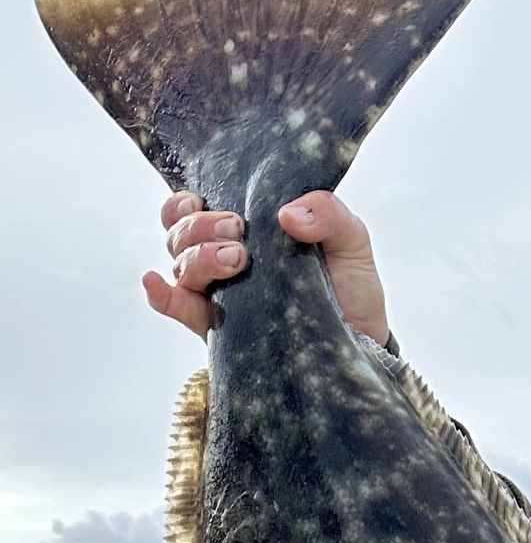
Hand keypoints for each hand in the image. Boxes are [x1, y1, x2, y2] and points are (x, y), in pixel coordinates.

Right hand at [142, 190, 390, 347]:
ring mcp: (219, 293)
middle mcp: (223, 257)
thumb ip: (329, 214)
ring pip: (179, 266)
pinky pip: (176, 308)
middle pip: (180, 233)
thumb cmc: (350, 287)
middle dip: (200, 227)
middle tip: (239, 234)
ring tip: (236, 261)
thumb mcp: (351, 241)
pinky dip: (161, 296)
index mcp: (246, 229)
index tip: (209, 201)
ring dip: (197, 257)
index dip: (185, 200)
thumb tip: (289, 213)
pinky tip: (155, 284)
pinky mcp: (219, 329)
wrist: (363, 343)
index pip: (193, 206)